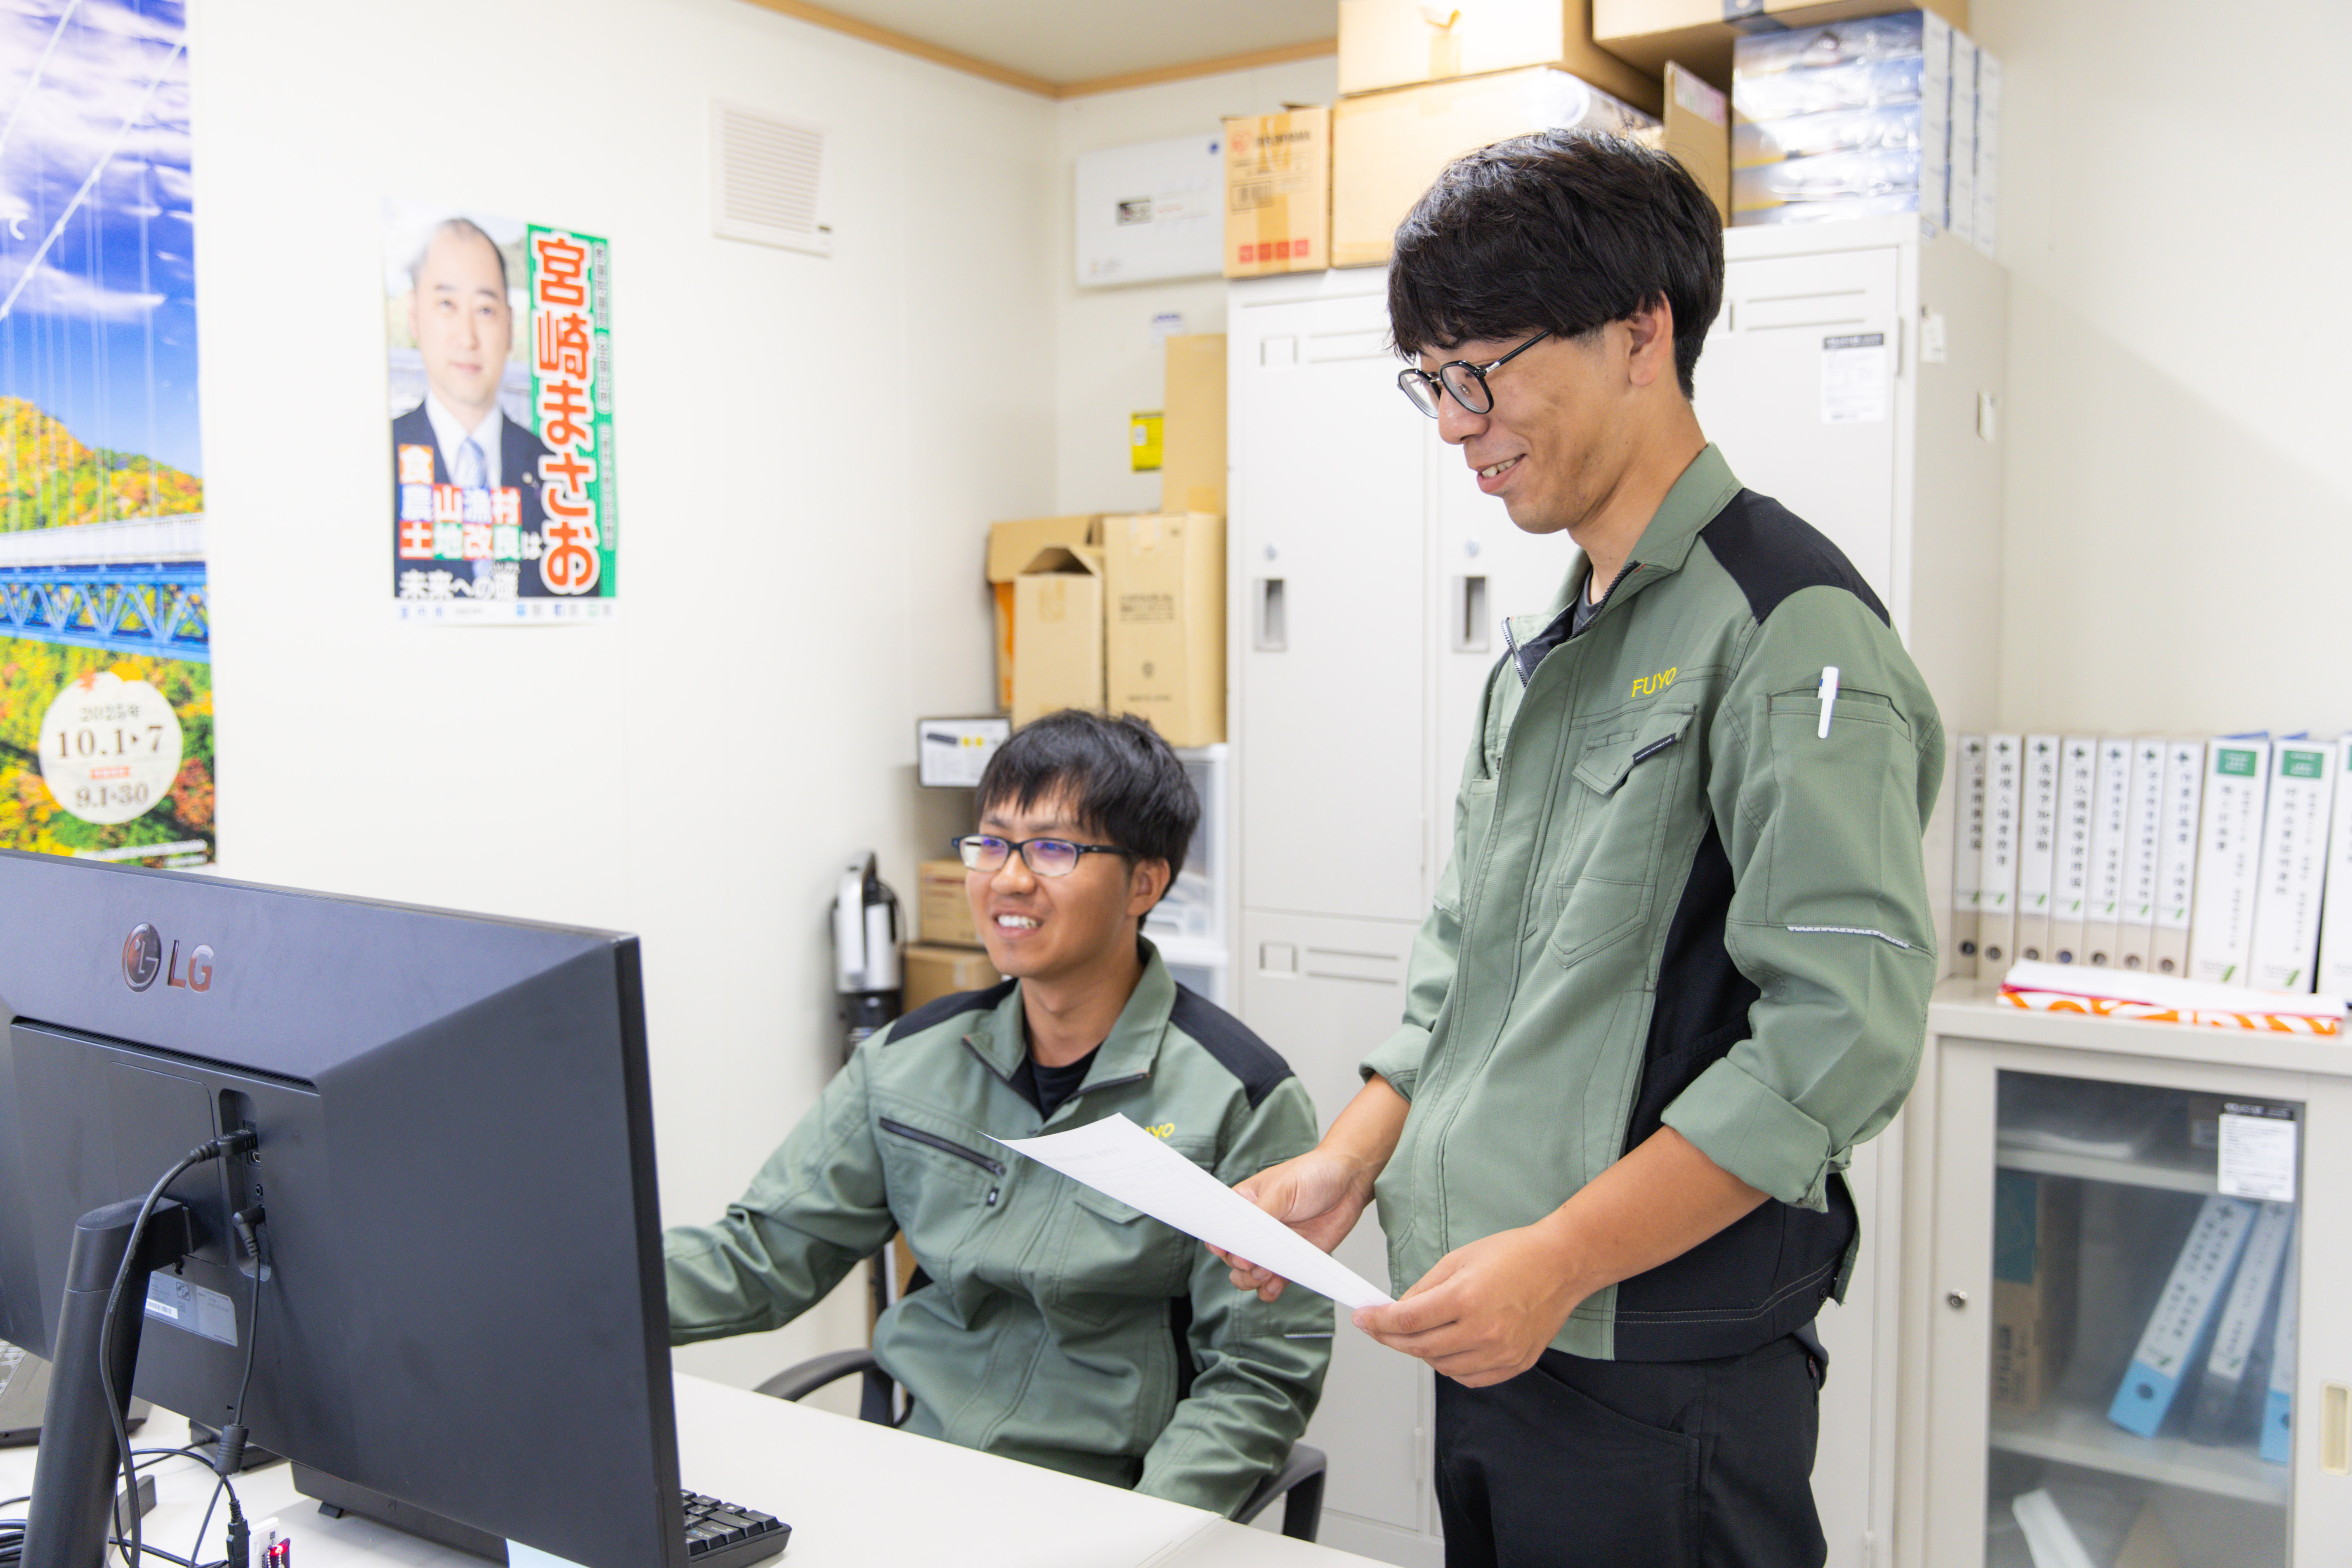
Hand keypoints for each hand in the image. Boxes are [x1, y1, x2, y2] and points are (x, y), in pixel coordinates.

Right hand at [1209, 1149, 1374, 1301]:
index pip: (1220, 1230)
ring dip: (1252, 1280)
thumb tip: (1245, 1248)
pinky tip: (1275, 1284)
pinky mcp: (1292, 1260)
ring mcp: (1274, 1246)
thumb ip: (1262, 1217)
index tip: (1229, 1251)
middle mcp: (1256, 1228)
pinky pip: (1273, 1283)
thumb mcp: (1282, 1190)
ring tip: (1265, 1273)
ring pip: (1249, 1275)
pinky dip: (1270, 1289)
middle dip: (1239, 1265)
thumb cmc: (1313, 1174)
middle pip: (1232, 1257)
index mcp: (1245, 1205)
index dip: (1220, 1244)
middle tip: (1254, 1262)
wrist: (1349, 1182)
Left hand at [1351, 1222, 1586, 1387]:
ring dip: (1421, 1351)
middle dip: (1390, 1338)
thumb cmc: (1515, 1255)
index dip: (1378, 1322)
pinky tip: (1448, 1347)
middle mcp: (1483, 1331)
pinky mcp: (1514, 1364)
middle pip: (1419, 1347)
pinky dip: (1451, 1365)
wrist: (1561, 1265)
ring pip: (1441, 1366)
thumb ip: (1424, 1288)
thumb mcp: (1458, 1259)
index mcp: (1466, 1299)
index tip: (1362, 1319)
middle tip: (1377, 1328)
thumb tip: (1397, 1310)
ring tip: (1419, 1332)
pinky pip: (1468, 1378)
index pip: (1407, 1321)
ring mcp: (1500, 1352)